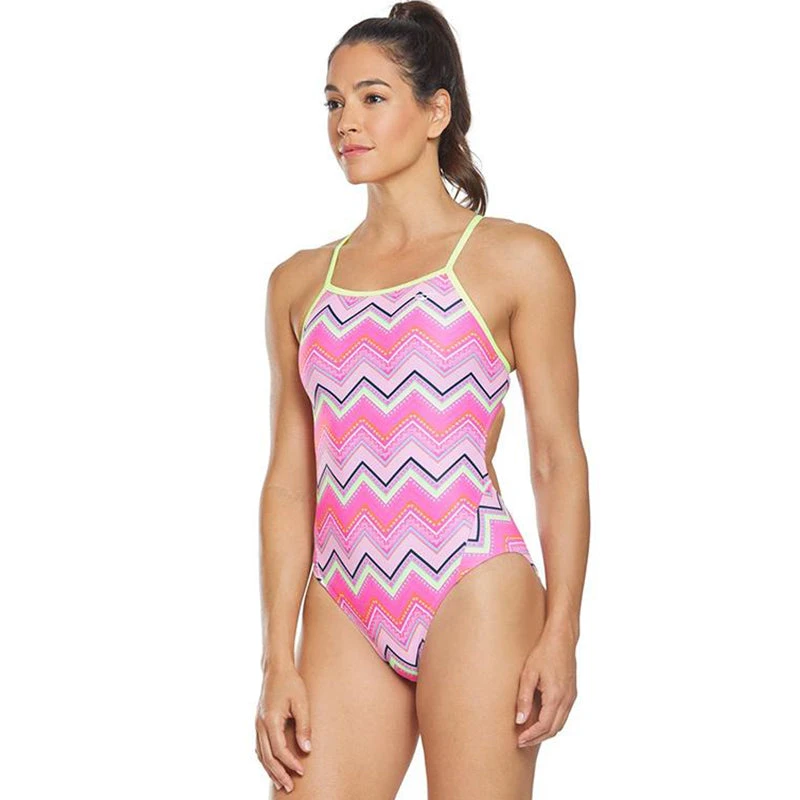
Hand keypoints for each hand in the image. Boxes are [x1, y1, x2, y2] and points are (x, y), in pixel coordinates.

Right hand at [254, 662, 312, 791]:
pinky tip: (271, 766)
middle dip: (279, 773)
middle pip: (267, 757)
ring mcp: (257, 724)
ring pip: (261, 754)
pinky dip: (265, 759)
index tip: (301, 771)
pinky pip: (259, 746)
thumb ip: (304, 726)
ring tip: (280, 782)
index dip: (290, 763)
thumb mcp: (301, 702)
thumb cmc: (291, 683)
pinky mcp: (259, 722)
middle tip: (289, 787)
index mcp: (270, 720)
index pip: (279, 750)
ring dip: (270, 770)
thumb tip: (306, 749)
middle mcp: (260, 725)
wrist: (276, 669)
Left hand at [514, 629, 577, 747]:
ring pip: (560, 724)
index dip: (531, 736)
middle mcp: (567, 700)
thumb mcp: (528, 674)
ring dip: (545, 732)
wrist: (562, 639)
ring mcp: (571, 697)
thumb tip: (519, 720)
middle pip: (553, 729)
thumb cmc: (544, 652)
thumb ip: (524, 698)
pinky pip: (563, 715)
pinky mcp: (572, 693)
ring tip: (529, 734)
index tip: (519, 740)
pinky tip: (541, 720)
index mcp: (556, 697)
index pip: (544, 726)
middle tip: (521, 741)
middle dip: (537, 738)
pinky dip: (552, 723)